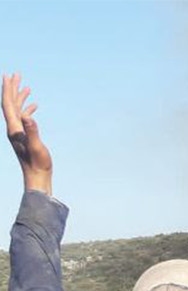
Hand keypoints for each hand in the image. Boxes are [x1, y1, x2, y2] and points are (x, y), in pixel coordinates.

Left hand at [2, 73, 51, 195]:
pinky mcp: (25, 136)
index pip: (9, 104)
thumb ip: (32, 131)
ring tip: (25, 86)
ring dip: (19, 97)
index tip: (9, 76)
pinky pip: (24, 118)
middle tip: (15, 74)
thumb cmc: (38, 164)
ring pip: (16, 110)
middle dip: (12, 89)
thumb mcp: (36, 146)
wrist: (37, 177)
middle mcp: (14, 128)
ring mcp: (18, 132)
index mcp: (14, 128)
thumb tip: (28, 116)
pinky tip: (34, 105)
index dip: (8, 89)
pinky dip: (28, 109)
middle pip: (10, 104)